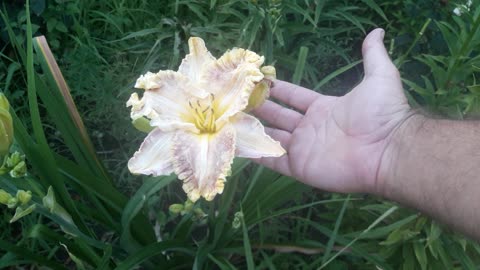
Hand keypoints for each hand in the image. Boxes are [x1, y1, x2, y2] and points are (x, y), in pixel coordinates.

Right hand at [253, 28, 412, 193]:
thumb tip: (377, 32)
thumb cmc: (381, 114)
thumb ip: (373, 56)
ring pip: (272, 137)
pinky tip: (239, 144)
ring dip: (254, 129)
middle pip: (279, 116)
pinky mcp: (300, 167)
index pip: (294, 96)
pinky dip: (257, 154)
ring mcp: (304, 149)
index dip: (278, 89)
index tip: (259, 81)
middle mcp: (310, 128)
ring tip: (232, 119)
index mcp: (323, 108)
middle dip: (260, 108)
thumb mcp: (379, 77)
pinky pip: (273, 160)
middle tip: (238, 99)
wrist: (386, 150)